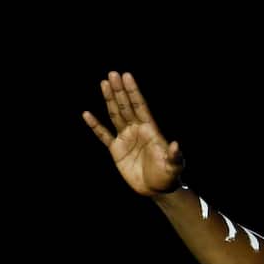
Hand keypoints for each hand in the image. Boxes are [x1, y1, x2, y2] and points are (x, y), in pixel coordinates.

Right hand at [82, 72, 182, 196]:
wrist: (158, 190)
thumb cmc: (169, 176)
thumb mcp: (175, 166)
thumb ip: (175, 155)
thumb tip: (176, 144)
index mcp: (151, 130)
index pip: (140, 106)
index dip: (134, 92)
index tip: (127, 76)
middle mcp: (137, 130)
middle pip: (126, 106)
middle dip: (119, 91)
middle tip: (113, 74)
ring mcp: (126, 138)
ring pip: (115, 115)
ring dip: (109, 100)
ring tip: (103, 83)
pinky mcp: (117, 150)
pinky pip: (103, 135)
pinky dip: (95, 126)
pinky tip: (87, 114)